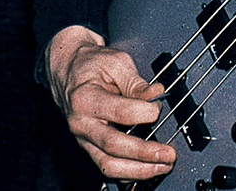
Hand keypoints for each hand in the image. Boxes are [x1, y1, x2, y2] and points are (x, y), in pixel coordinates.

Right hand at [45, 25, 175, 180]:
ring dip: (139, 170)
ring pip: (108, 165)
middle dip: (145, 153)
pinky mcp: (88, 146)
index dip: (145, 112)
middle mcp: (81, 122)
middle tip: (167, 153)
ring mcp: (83, 138)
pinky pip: (107, 167)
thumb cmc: (90, 65)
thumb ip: (137, 82)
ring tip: (162, 166)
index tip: (159, 107)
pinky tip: (146, 169)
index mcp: (86, 98)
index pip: (120, 112)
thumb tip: (157, 96)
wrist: (67, 70)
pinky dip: (128, 173)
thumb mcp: (116, 62)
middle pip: (113, 146)